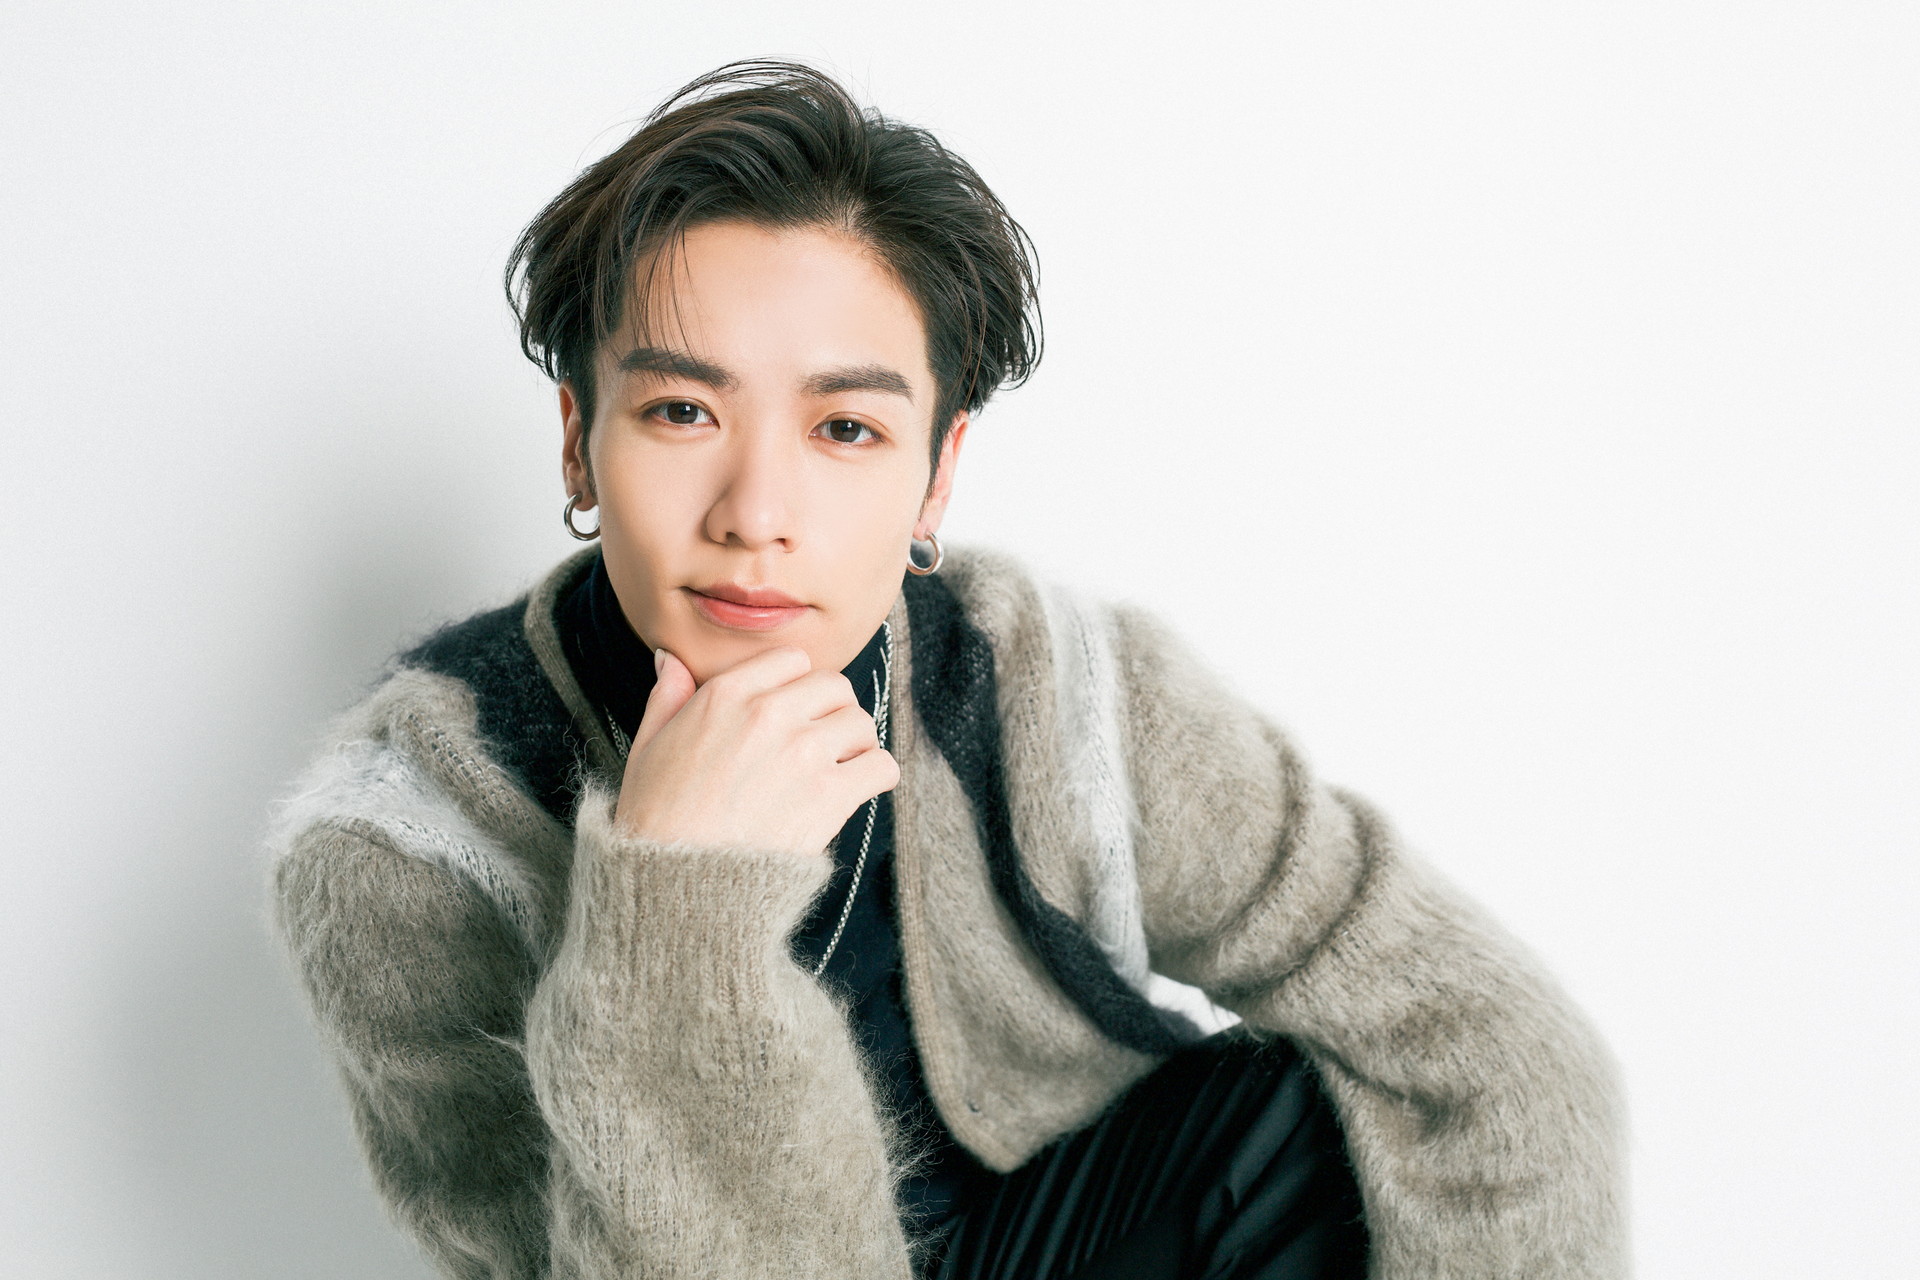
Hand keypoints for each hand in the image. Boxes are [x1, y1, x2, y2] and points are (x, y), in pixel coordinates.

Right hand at [610, 645, 898, 856]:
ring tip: (839, 768)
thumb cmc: (656, 818)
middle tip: (823, 740)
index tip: (795, 711)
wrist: (675, 882)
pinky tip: (857, 790)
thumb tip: (670, 660)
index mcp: (727, 695)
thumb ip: (666, 696)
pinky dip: (876, 777)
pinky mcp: (830, 795)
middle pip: (835, 686)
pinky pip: (881, 766)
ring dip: (856, 744)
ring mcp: (803, 752)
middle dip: (832, 711)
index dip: (797, 684)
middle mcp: (769, 714)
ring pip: (862, 724)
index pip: (792, 659)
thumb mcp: (648, 747)